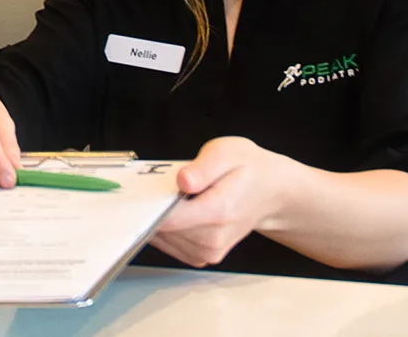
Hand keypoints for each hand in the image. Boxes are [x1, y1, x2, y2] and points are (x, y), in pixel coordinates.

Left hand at [150, 136, 299, 267]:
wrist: (269, 192)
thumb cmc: (248, 170)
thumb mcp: (228, 152)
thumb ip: (203, 167)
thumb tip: (183, 181)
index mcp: (219, 211)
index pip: (169, 218)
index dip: (147, 204)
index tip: (138, 190)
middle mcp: (213, 238)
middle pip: (160, 228)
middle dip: (153, 206)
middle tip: (165, 185)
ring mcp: (207, 252)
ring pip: (160, 237)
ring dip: (158, 216)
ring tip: (178, 196)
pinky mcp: (200, 256)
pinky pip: (166, 243)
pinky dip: (164, 227)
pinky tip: (179, 210)